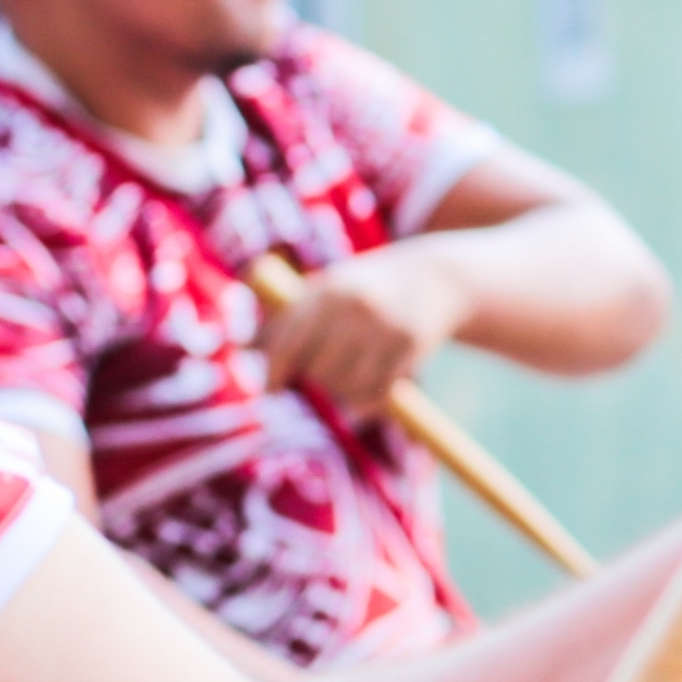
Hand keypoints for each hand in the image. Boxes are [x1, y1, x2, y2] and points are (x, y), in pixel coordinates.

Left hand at [255, 243, 473, 421]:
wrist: (437, 279)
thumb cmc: (365, 288)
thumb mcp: (326, 290)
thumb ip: (287, 317)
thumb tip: (244, 347)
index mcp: (328, 291)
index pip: (289, 342)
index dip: (274, 371)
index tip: (269, 390)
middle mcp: (356, 308)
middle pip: (317, 370)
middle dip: (315, 378)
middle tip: (322, 373)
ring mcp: (386, 328)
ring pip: (346, 387)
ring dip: (342, 393)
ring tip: (348, 377)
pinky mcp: (410, 348)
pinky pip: (377, 393)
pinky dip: (367, 402)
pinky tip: (369, 391)